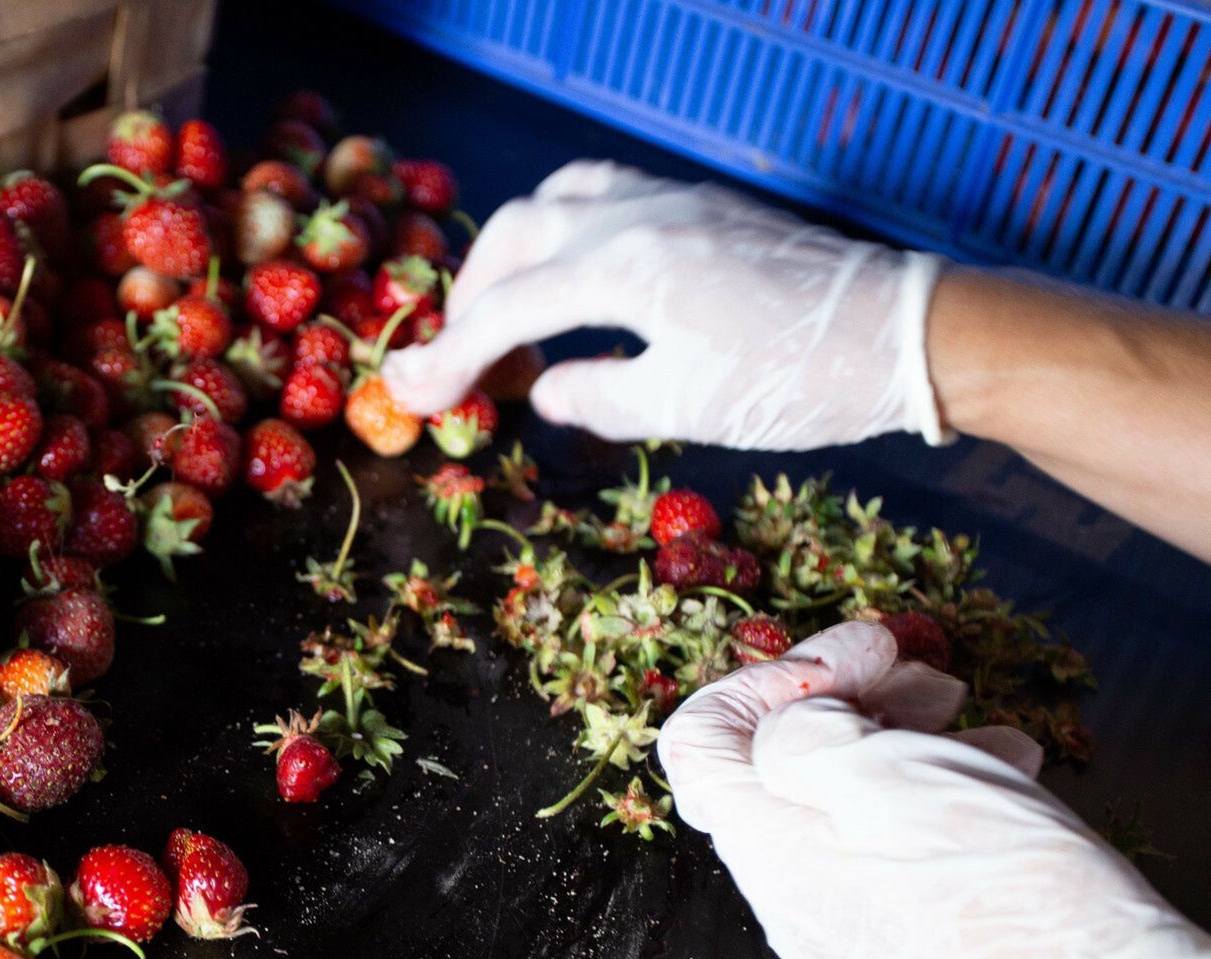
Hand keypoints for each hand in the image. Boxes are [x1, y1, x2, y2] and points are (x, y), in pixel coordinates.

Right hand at [382, 161, 949, 449]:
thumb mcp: (685, 409)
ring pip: (558, 200)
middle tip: (454, 355)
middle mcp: (636, 216)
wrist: (902, 333)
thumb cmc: (794, 381)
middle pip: (517, 237)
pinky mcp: (701, 207)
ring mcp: (671, 201)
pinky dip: (562, 228)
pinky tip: (573, 271)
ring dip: (513, 252)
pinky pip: (603, 194)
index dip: (451, 357)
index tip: (411, 393)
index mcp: (622, 267)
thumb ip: (599, 398)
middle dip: (470, 295)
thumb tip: (544, 390)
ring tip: (503, 308)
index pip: (507, 311)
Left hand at [657, 621, 1210, 958]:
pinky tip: (998, 767)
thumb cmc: (990, 882)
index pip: (698, 745)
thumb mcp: (884, 771)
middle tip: (917, 669)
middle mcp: (787, 892)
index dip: (756, 685)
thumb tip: (783, 728)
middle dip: (841, 699)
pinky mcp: (905, 938)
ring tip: (967, 712)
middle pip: (776, 767)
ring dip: (896, 737)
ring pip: (843, 802)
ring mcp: (844, 923)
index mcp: (763, 846)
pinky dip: (928, 789)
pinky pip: (890, 846)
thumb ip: (803, 737)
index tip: (837, 663)